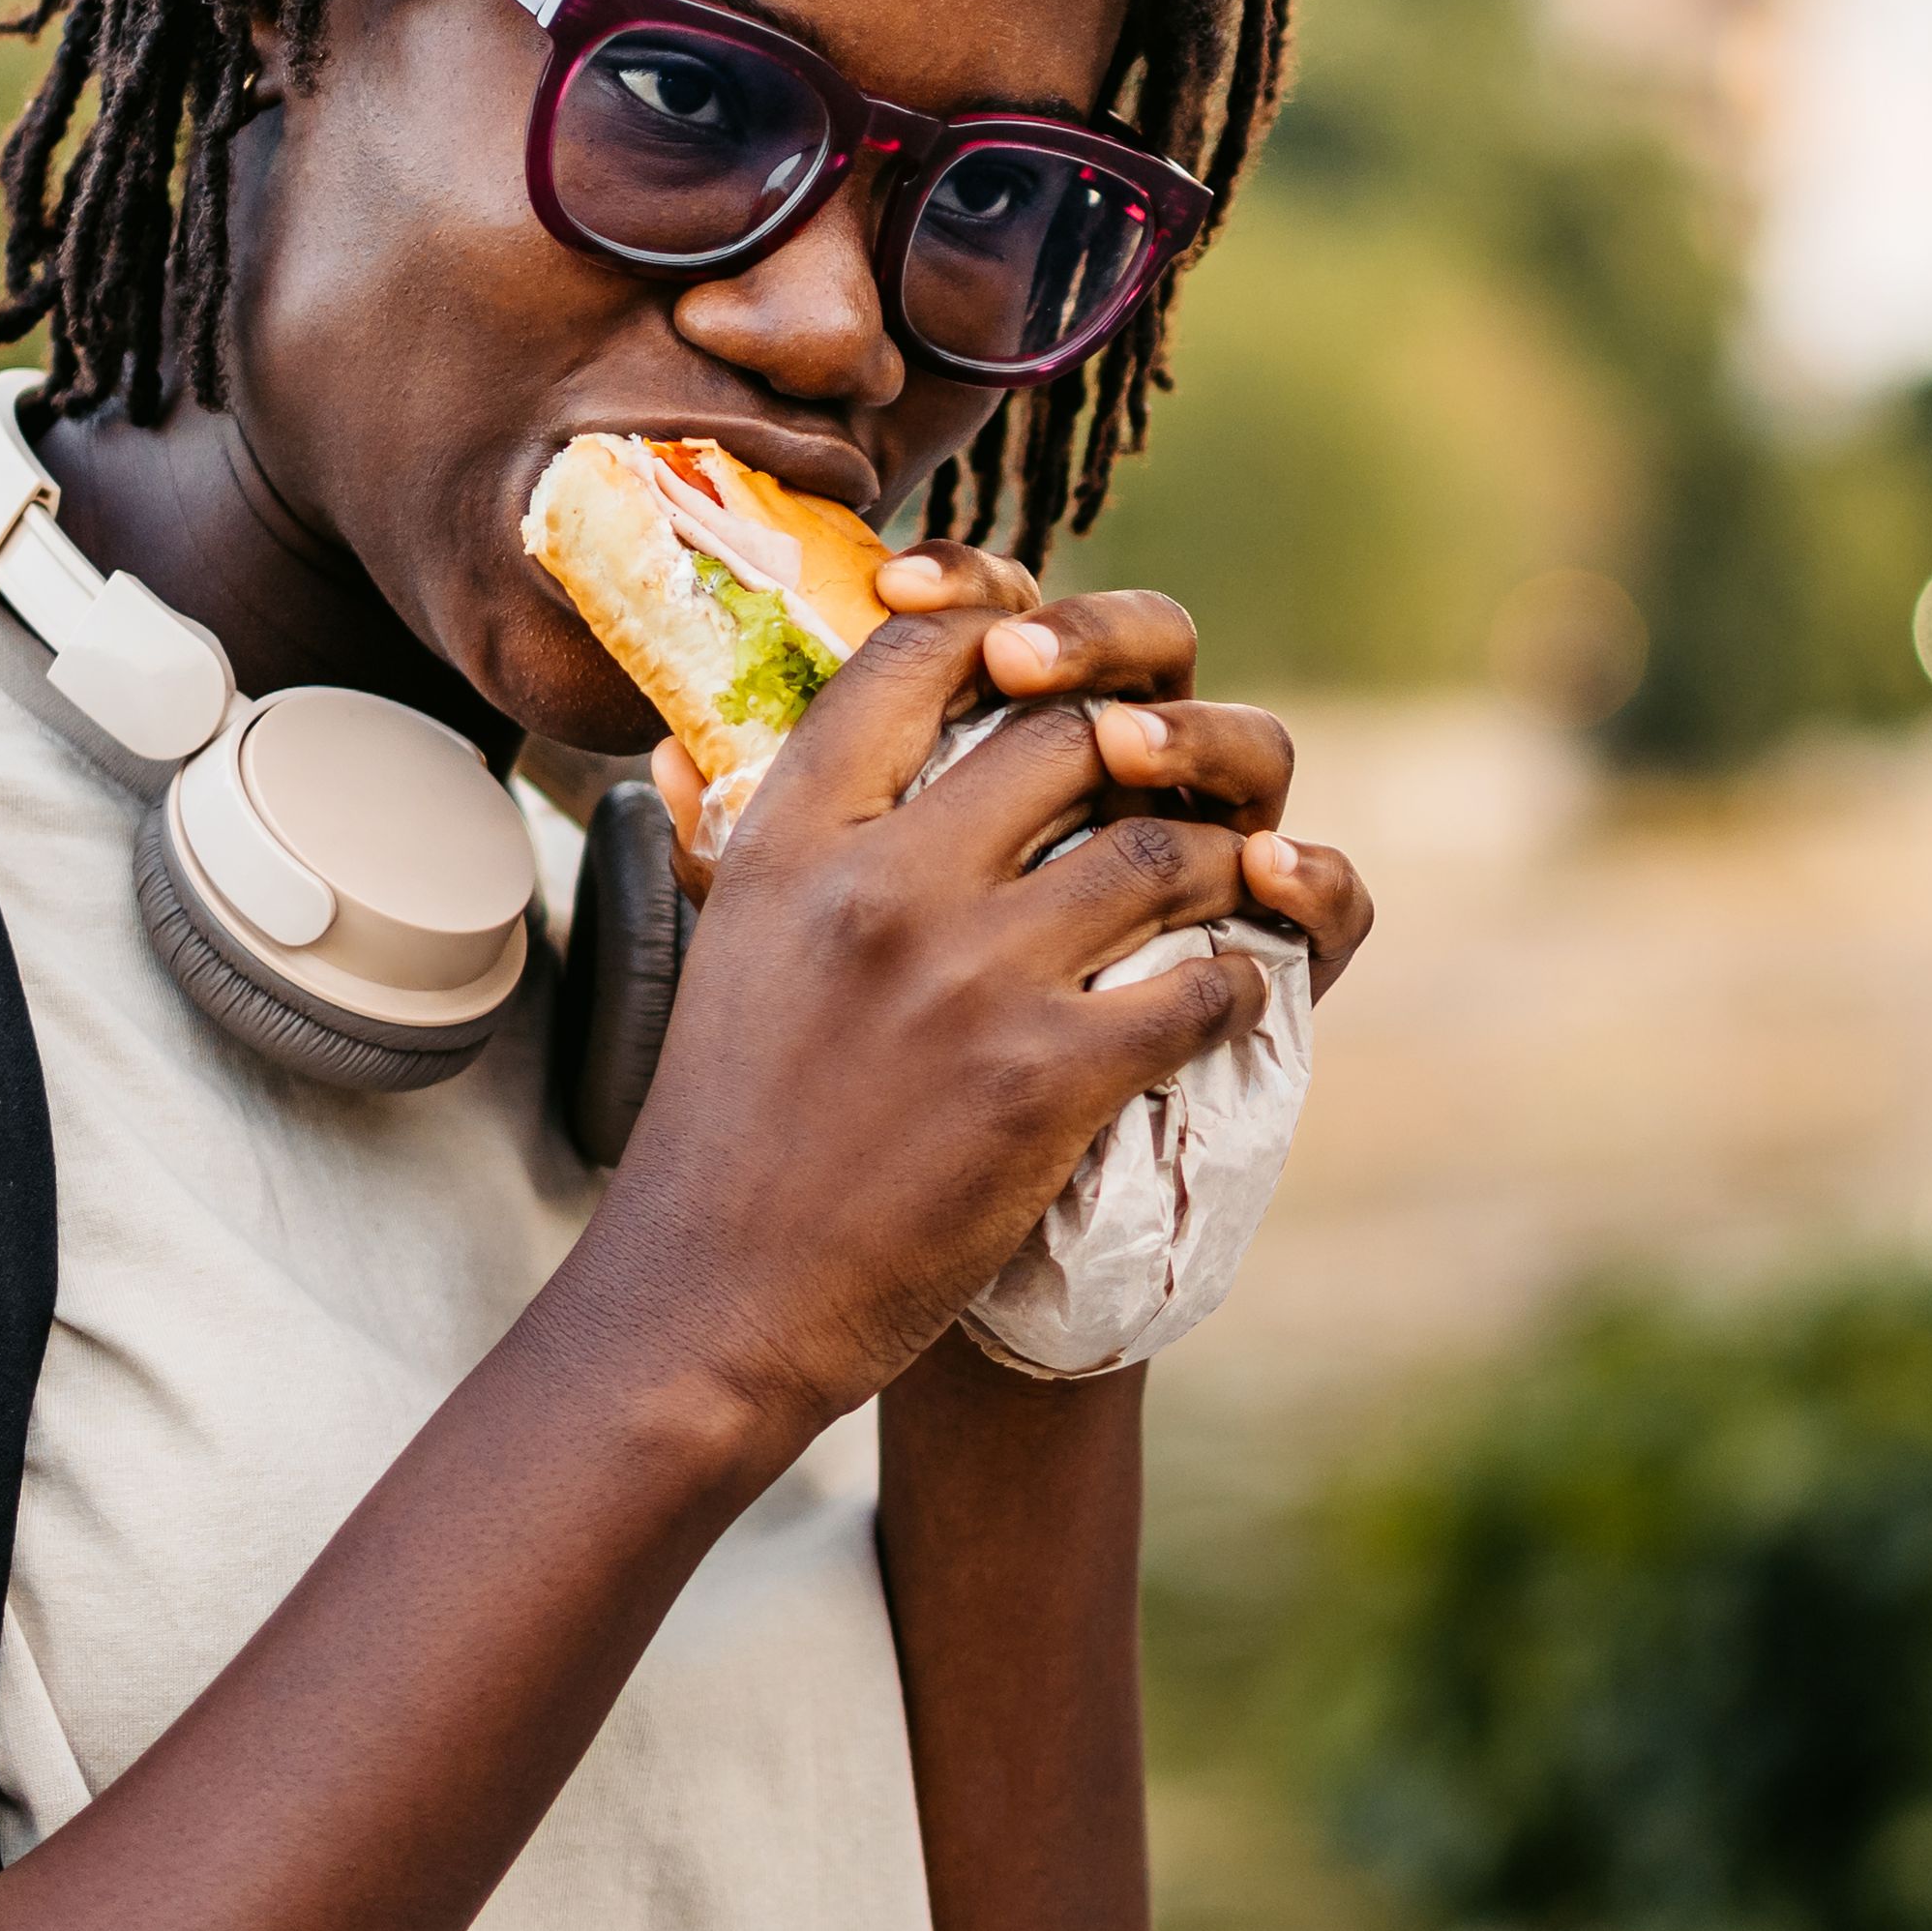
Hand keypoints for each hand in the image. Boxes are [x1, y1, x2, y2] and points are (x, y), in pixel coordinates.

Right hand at [600, 553, 1370, 1430]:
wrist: (716, 1305)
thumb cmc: (724, 1130)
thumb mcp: (721, 943)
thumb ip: (740, 830)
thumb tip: (697, 724)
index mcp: (795, 837)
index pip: (922, 654)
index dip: (1010, 625)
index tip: (1052, 664)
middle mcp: (883, 886)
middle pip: (1071, 732)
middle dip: (1144, 753)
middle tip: (1165, 792)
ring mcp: (971, 979)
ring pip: (1162, 852)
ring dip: (1217, 867)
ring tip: (1223, 890)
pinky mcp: (1045, 1081)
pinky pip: (1201, 986)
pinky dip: (1234, 989)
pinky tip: (1221, 1004)